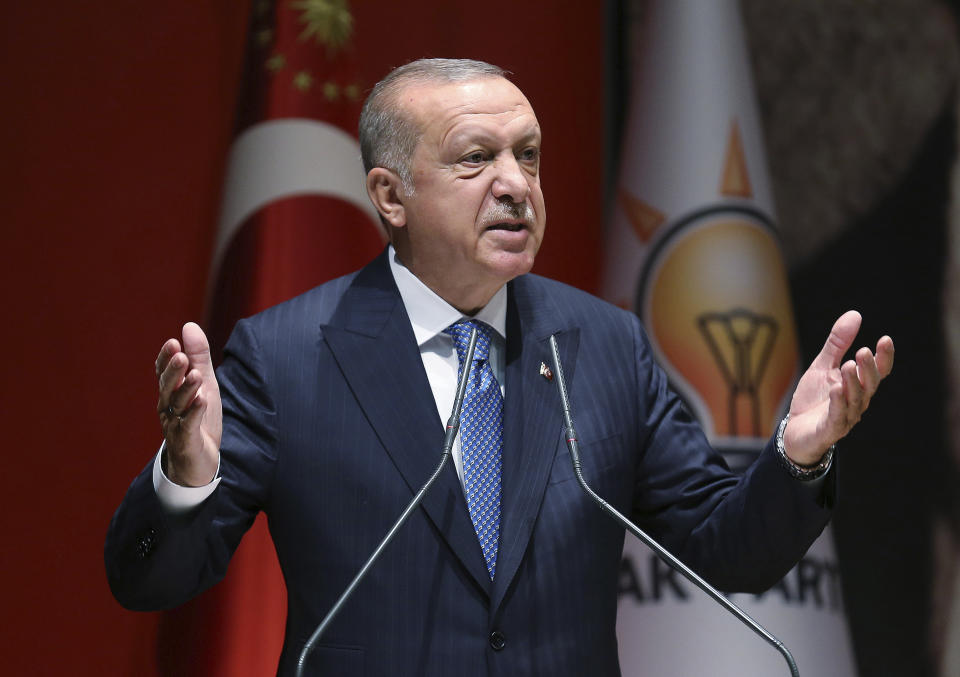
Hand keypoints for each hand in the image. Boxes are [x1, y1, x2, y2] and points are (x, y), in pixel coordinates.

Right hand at [155, 322, 221, 485]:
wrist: (199, 460)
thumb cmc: (199, 418)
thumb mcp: (204, 383)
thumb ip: (198, 356)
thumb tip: (189, 325)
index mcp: (170, 392)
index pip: (164, 372)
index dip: (166, 359)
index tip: (173, 343)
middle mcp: (168, 406)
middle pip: (167, 387)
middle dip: (173, 372)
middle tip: (180, 356)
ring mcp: (175, 424)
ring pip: (178, 405)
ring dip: (186, 390)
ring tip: (195, 375)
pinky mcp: (186, 440)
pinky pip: (188, 425)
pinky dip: (194, 412)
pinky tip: (202, 400)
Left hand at [784, 310, 893, 465]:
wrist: (795, 431)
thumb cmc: (813, 399)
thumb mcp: (822, 366)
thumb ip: (837, 344)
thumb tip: (855, 314)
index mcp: (857, 386)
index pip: (877, 372)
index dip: (883, 357)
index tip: (885, 339)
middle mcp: (857, 402)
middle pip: (869, 385)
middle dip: (868, 369)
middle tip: (863, 351)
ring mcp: (845, 417)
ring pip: (855, 400)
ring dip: (852, 382)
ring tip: (848, 365)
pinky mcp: (830, 429)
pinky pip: (837, 416)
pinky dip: (838, 402)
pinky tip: (836, 388)